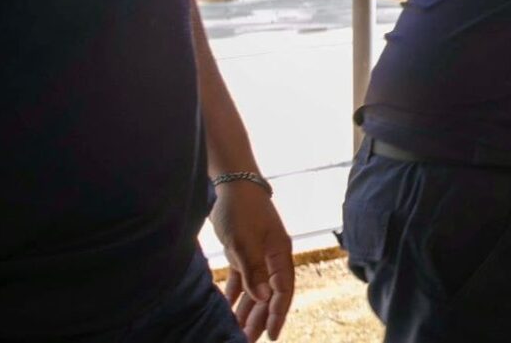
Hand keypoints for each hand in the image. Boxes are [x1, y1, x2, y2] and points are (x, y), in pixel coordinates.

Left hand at [211, 180, 293, 341]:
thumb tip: (265, 299)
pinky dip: (235, 293)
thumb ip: (254, 271)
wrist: (233, 183)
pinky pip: (241, 278)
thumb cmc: (242, 210)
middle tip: (248, 340)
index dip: (278, 313)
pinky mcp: (242, 250)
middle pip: (269, 293)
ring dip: (247, 309)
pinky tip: (227, 307)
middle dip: (260, 318)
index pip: (283, 290)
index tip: (271, 335)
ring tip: (238, 331)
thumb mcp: (245, 242)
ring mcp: (257, 254)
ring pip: (255, 288)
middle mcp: (271, 256)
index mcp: (279, 254)